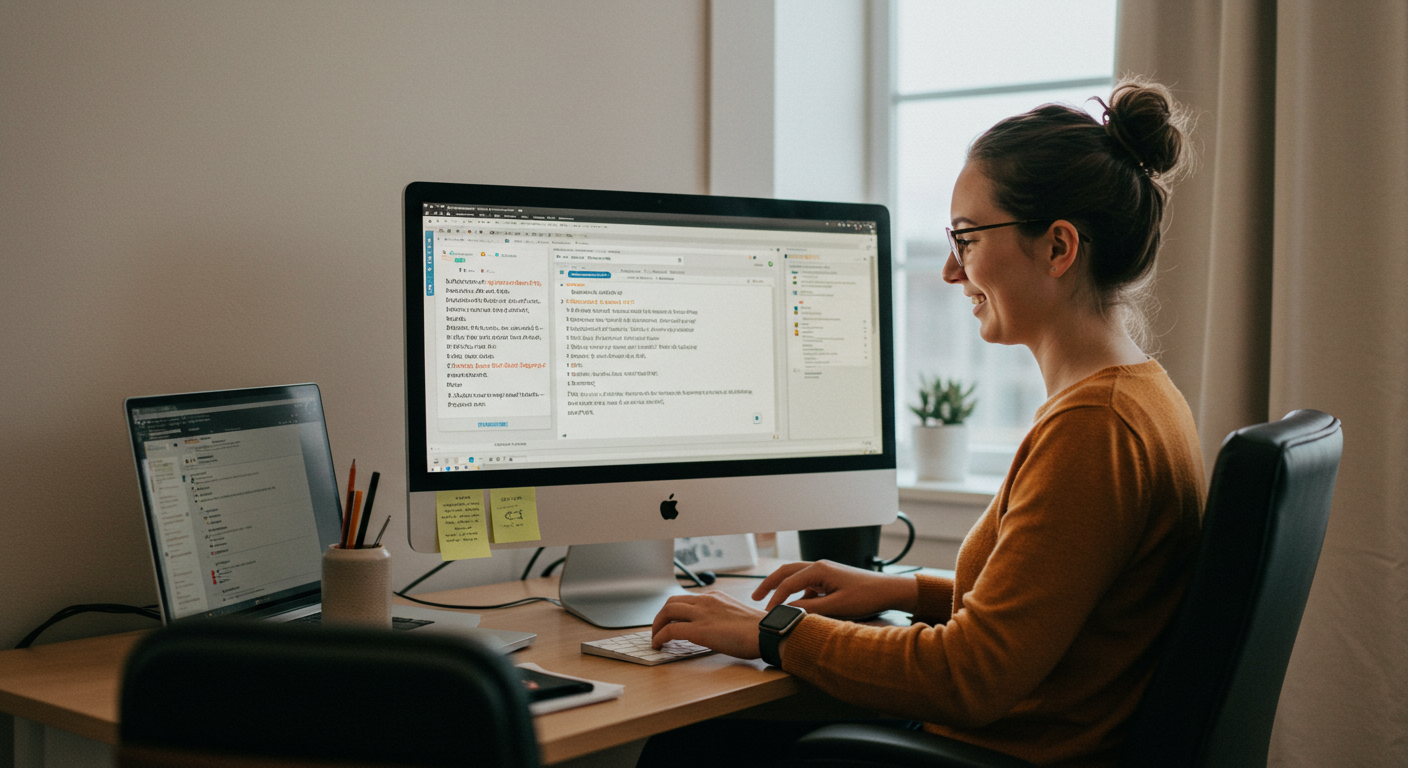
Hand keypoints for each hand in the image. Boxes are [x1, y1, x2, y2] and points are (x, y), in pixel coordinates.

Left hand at [650, 591, 765, 658]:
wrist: (767, 633)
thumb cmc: (758, 630)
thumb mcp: (736, 615)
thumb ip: (721, 617)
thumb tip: (714, 630)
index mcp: (715, 597)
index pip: (686, 599)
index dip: (674, 611)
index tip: (670, 622)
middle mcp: (706, 601)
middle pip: (672, 602)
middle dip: (660, 616)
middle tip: (658, 629)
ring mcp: (702, 614)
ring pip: (667, 611)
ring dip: (657, 625)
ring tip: (655, 638)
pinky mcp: (700, 630)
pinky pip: (670, 630)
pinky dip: (659, 637)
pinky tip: (658, 645)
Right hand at [753, 560, 918, 617]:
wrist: (888, 590)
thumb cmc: (866, 597)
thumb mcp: (837, 607)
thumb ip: (811, 609)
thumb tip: (789, 612)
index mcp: (818, 570)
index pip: (787, 583)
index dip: (775, 599)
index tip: (766, 614)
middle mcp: (819, 567)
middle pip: (786, 572)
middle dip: (769, 584)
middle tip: (755, 598)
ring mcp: (825, 572)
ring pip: (796, 576)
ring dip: (782, 588)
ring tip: (772, 602)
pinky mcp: (830, 579)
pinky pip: (808, 584)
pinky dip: (798, 593)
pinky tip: (799, 607)